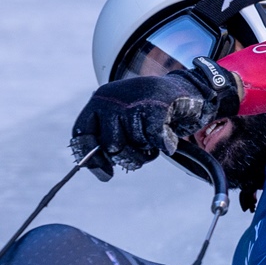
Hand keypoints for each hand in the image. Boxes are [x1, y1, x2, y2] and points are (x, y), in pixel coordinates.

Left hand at [68, 62, 238, 179]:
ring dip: (148, 150)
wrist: (183, 89)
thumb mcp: (121, 120)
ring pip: (135, 145)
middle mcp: (111, 100)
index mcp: (98, 101)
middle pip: (111, 146)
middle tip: (142, 150)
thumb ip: (108, 140)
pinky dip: (166, 144)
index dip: (92, 158)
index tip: (106, 175)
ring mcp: (133, 102)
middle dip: (129, 156)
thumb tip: (102, 174)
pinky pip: (157, 141)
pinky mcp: (155, 108)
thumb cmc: (148, 111)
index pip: (82, 134)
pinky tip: (169, 137)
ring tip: (154, 136)